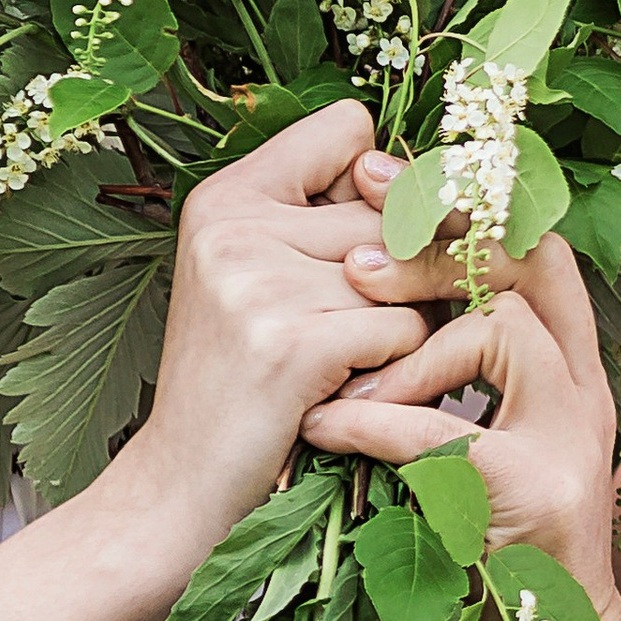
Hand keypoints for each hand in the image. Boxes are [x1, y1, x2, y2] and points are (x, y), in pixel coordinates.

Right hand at [105, 100, 431, 560]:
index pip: (350, 130)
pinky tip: (348, 391)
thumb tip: (439, 184)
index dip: (377, 187)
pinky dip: (399, 368)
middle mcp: (234, 225)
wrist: (180, 489)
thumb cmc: (242, 383)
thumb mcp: (260, 279)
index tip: (359, 242)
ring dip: (407, 322)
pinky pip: (408, 328)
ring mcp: (258, 281)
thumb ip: (330, 220)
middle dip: (404, 269)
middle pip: (392, 206)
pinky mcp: (292, 342)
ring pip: (410, 270)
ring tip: (350, 360)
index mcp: (224, 196)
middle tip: (355, 327)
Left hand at [299, 156, 620, 620]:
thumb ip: (445, 365)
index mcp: (569, 365)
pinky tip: (327, 430)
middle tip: (353, 246)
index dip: (458, 194)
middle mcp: (585, 389)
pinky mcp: (538, 497)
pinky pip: (450, 436)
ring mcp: (571, 440)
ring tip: (342, 356)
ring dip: (407, 340)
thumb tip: (364, 271)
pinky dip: (378, 427)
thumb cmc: (488, 548)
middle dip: (436, 234)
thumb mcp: (470, 436)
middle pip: (529, 263)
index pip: (534, 242)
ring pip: (498, 332)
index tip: (374, 169)